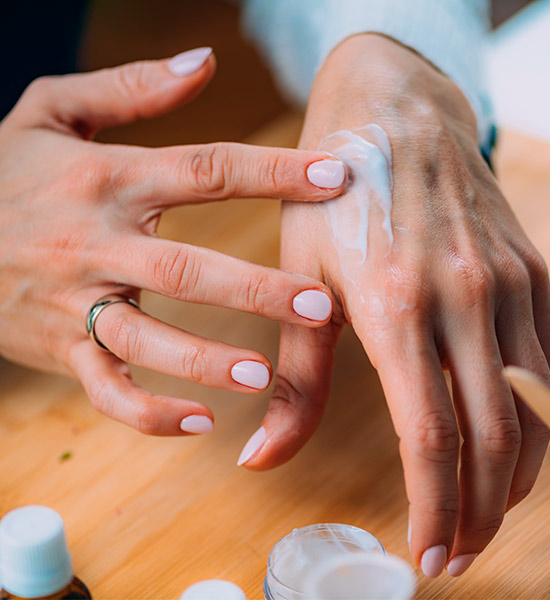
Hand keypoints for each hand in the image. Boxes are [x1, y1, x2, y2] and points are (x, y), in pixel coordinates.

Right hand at [0, 48, 347, 435]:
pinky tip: (203, 421)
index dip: (274, 172)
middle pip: (187, 269)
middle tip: (320, 305)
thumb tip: (205, 60)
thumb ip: (131, 88)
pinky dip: (150, 412)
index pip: (206, 170)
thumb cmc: (6, 173)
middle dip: (256, 289)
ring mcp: (78, 302)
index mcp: (109, 179)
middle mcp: (98, 243)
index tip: (336, 177)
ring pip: (148, 339)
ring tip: (265, 376)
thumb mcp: (52, 112)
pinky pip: (107, 390)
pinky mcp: (60, 348)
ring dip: (207, 362)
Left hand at [240, 35, 549, 575]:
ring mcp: (509, 283)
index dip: (432, 508)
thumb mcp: (297, 280)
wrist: (397, 113)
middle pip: (493, 435)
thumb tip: (261, 457)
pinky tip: (519, 447)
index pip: (431, 436)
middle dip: (479, 511)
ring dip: (516, 476)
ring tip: (488, 514)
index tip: (426, 555)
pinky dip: (542, 420)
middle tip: (460, 554)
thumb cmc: (333, 195)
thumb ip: (290, 379)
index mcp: (395, 304)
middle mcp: (465, 297)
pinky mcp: (533, 272)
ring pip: (535, 408)